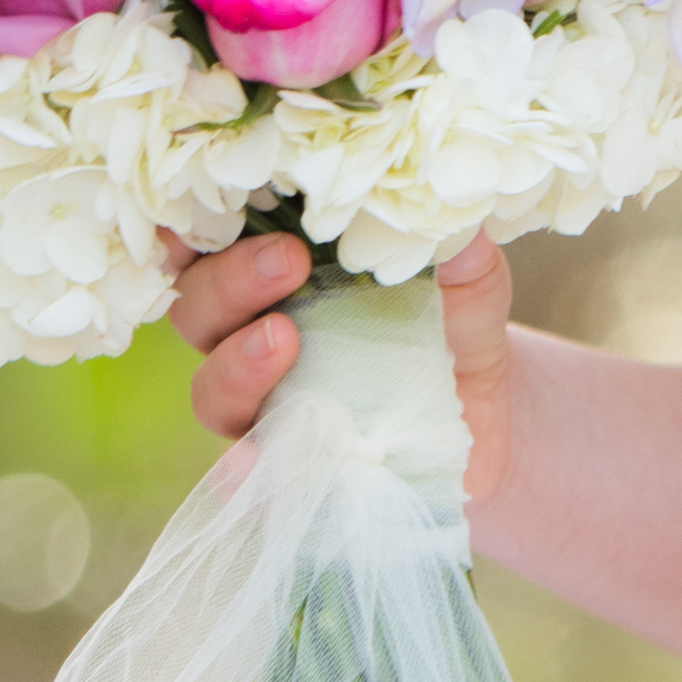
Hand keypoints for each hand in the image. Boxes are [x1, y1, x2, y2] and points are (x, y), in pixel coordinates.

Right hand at [170, 228, 518, 501]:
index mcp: (285, 274)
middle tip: (286, 261)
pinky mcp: (282, 473)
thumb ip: (457, 250)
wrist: (487, 423)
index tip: (212, 201)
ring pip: (210, 388)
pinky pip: (239, 480)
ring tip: (281, 341)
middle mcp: (256, 336)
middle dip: (231, 280)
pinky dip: (237, 472)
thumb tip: (453, 218)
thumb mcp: (467, 281)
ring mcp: (264, 407)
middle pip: (201, 307)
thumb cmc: (457, 327)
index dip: (195, 224)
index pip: (215, 242)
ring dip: (234, 364)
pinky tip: (251, 460)